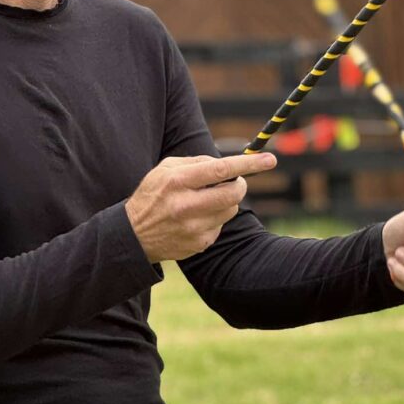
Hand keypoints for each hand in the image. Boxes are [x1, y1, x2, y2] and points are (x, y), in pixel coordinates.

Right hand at [126, 153, 276, 262]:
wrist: (134, 235)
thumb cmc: (152, 195)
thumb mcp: (165, 169)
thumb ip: (196, 162)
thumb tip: (226, 164)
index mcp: (178, 181)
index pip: (221, 170)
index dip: (248, 164)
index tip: (269, 159)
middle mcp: (186, 205)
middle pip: (233, 193)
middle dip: (239, 185)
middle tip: (233, 182)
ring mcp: (194, 227)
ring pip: (230, 210)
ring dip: (225, 202)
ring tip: (205, 201)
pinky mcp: (199, 244)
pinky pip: (221, 226)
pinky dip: (214, 219)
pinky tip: (195, 219)